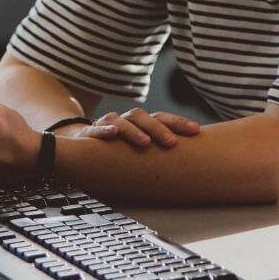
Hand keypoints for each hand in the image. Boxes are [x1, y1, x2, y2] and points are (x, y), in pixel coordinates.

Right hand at [72, 107, 202, 148]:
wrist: (82, 147)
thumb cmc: (120, 150)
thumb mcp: (141, 150)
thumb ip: (161, 151)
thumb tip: (196, 161)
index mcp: (143, 123)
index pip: (163, 118)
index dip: (179, 123)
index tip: (195, 131)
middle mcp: (127, 120)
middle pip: (145, 117)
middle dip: (159, 129)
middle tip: (172, 143)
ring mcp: (108, 124)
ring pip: (123, 122)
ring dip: (135, 131)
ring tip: (145, 143)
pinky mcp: (89, 134)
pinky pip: (96, 130)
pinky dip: (104, 130)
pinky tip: (112, 134)